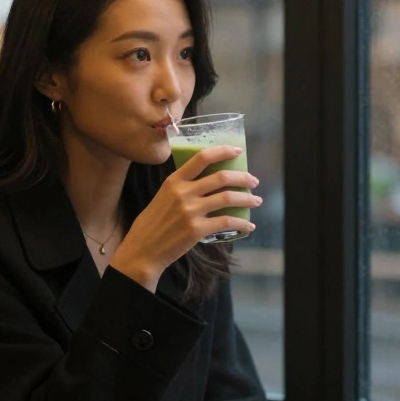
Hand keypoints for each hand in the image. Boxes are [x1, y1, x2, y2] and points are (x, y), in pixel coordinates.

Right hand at [112, 145, 259, 290]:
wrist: (143, 249)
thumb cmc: (153, 223)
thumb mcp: (164, 196)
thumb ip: (183, 187)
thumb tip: (209, 182)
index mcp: (174, 180)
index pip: (202, 157)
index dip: (223, 151)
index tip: (237, 151)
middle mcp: (183, 192)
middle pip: (221, 177)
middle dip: (243, 177)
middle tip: (253, 181)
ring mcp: (191, 211)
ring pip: (227, 198)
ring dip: (247, 199)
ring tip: (256, 201)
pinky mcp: (197, 229)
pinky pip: (226, 222)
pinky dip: (242, 223)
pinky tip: (249, 225)